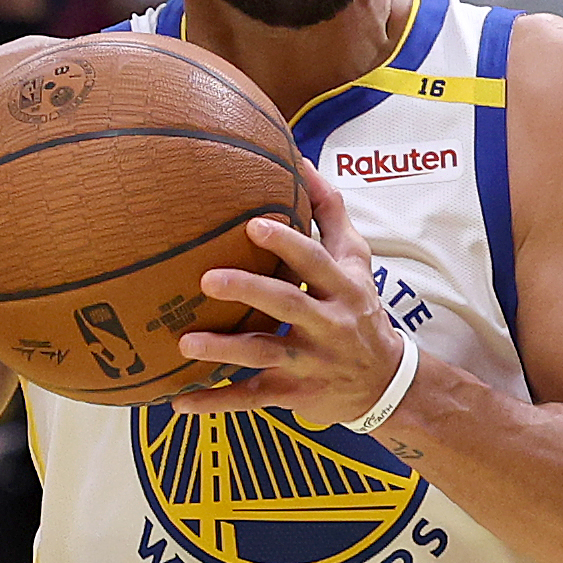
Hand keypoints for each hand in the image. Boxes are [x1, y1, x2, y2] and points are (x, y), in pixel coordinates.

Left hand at [172, 165, 408, 427]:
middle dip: (250, 291)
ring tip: (185, 342)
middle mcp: (328, 325)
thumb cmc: (359, 308)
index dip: (287, 243)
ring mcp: (309, 363)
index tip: (253, 224)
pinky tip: (177, 401)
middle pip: (288, 305)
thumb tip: (303, 161)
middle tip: (207, 279)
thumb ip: (330, 213)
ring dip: (225, 351)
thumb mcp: (356, 262)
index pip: (315, 261)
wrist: (384, 383)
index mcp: (343, 288)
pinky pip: (249, 398)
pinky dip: (214, 401)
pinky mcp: (291, 394)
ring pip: (265, 355)